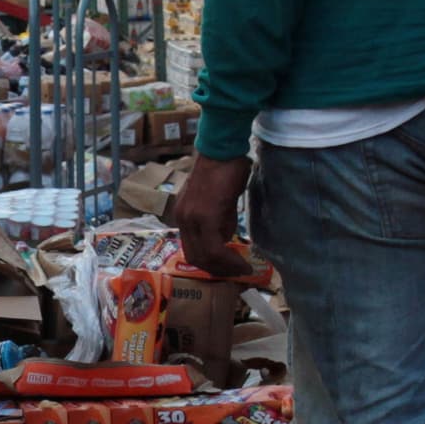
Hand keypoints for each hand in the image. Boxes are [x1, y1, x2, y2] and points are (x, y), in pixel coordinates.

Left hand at [172, 152, 252, 282]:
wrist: (223, 150)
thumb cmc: (225, 170)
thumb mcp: (220, 202)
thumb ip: (220, 221)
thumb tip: (226, 240)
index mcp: (183, 215)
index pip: (192, 249)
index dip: (210, 264)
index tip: (228, 268)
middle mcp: (182, 219)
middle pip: (195, 257)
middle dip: (218, 270)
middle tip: (236, 273)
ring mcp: (191, 219)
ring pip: (205, 257)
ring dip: (225, 268)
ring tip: (242, 269)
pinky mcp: (205, 218)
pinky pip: (214, 249)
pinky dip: (229, 260)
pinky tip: (241, 262)